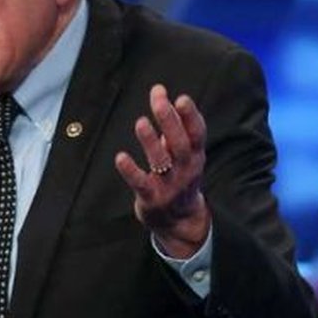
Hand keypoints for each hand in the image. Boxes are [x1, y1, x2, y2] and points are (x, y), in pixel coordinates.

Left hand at [114, 84, 209, 257]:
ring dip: (151, 142)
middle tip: (159, 101)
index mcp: (195, 156)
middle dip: (170, 121)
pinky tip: (120, 157)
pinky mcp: (151, 197)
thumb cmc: (178, 177)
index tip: (182, 99)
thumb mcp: (183, 154)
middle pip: (180, 144)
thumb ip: (173, 127)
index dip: (191, 117)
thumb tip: (161, 95)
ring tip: (141, 122)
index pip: (197, 134)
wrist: (180, 222)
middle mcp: (186, 170)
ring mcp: (169, 185)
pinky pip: (141, 183)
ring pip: (161, 161)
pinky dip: (131, 171)